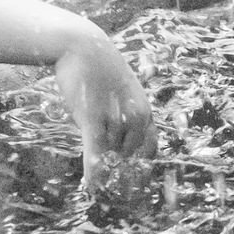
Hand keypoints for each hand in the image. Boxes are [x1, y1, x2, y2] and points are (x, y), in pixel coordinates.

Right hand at [54, 35, 152, 190]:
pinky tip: (92, 187)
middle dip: (119, 170)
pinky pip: (96, 152)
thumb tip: (119, 145)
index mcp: (145, 111)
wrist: (82, 46)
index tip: (136, 185)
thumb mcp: (121, 94)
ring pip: (109, 154)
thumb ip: (123, 119)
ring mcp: (115, 118)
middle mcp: (135, 117)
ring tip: (92, 158)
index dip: (143, 169)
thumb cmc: (100, 71)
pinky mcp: (93, 118)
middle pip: (128, 157)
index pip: (151, 150)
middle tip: (111, 185)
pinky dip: (94, 172)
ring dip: (100, 164)